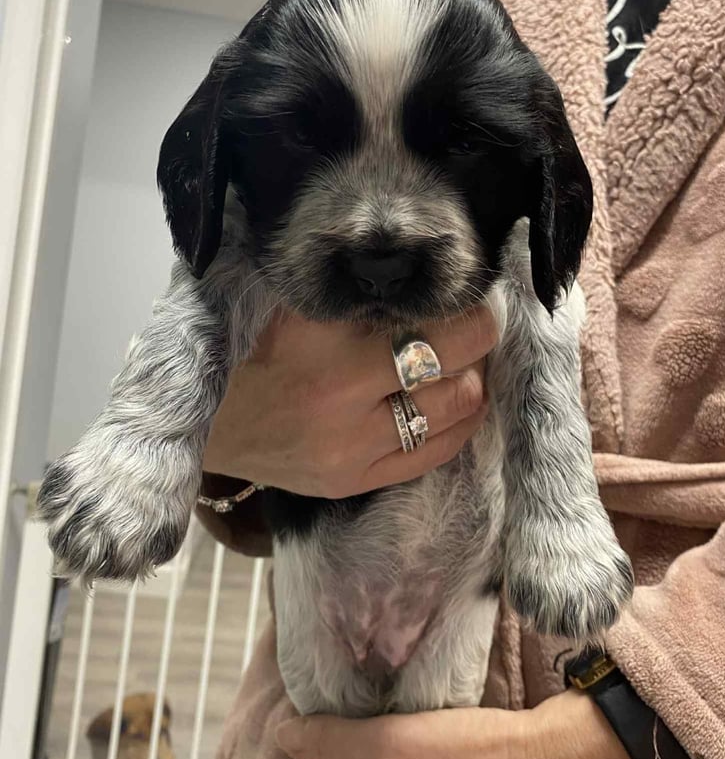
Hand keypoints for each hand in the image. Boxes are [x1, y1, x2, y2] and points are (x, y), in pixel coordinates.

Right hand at [203, 306, 496, 498]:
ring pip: (456, 411)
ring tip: (465, 363)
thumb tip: (425, 276)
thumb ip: (356, 297)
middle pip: (453, 367)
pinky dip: (460, 422)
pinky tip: (457, 402)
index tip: (473, 295)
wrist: (212, 427)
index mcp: (328, 348)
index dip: (469, 309)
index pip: (432, 327)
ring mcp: (353, 451)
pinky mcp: (356, 482)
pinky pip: (437, 453)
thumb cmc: (257, 354)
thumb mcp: (298, 309)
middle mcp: (344, 403)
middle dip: (477, 341)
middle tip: (476, 325)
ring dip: (473, 381)